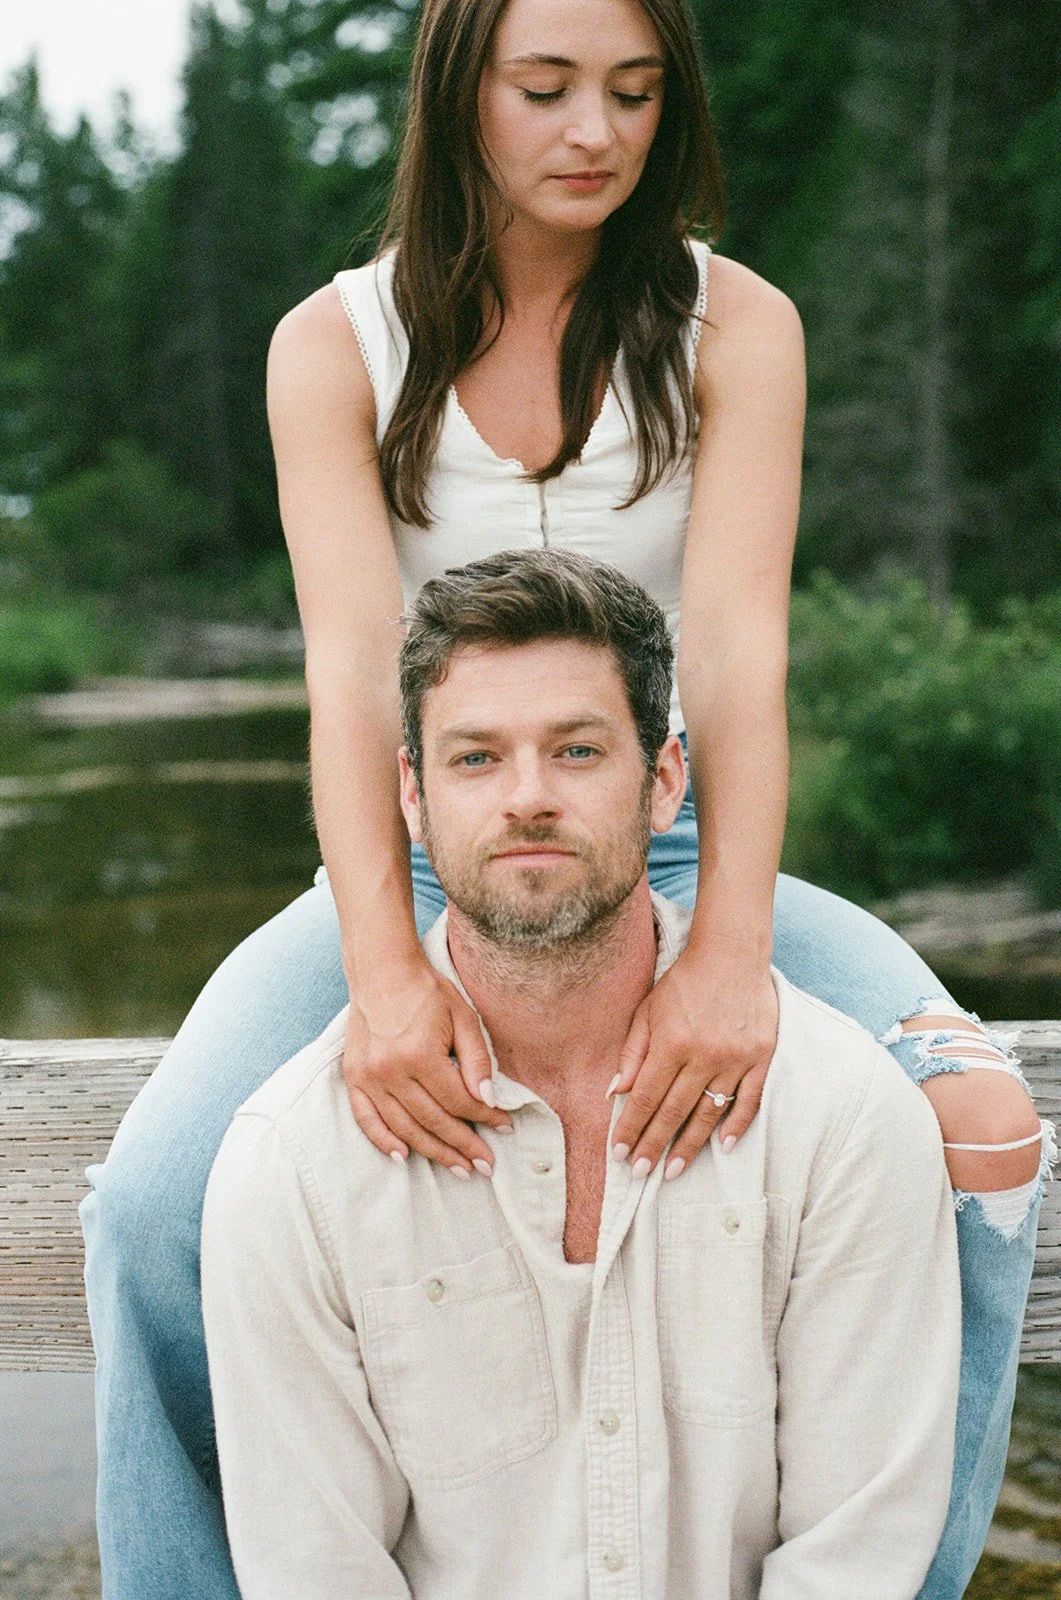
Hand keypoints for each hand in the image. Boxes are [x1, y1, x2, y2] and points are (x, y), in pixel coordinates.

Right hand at [343, 954, 512, 1175]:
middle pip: (433, 1120)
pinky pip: (366, 1119)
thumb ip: (477, 1060)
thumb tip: (489, 1100)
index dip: (485, 1117)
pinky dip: (383, 1141)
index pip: (459, 1100)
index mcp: (420, 1053)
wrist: (382, 971)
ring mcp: (368, 1076)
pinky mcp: (353, 1077)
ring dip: (433, 1151)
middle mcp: (391, 1069)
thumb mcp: (464, 1017)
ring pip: (404, 1127)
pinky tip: (403, 1157)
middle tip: (486, 1164)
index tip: (505, 1127)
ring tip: (458, 1167)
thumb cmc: (428, 992)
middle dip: (463, 1145)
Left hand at [608, 944, 777, 1177]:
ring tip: (672, 1170)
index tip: (619, 1153)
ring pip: (710, 1112)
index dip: (631, 1127)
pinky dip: (737, 1125)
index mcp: (672, 1042)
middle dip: (654, 1145)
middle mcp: (704, 1055)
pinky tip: (723, 1146)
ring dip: (690, 1145)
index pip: (647, 1097)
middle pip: (675, 1111)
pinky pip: (750, 1099)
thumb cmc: (684, 981)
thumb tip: (617, 1093)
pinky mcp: (762, 1057)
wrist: (733, 954)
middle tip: (639, 1173)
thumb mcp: (648, 1009)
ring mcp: (736, 1058)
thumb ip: (634, 1052)